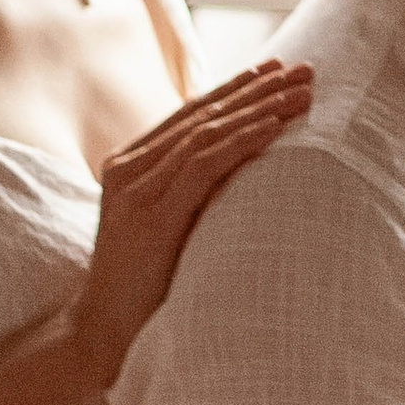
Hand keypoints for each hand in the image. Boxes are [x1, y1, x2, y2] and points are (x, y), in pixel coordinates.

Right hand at [69, 63, 313, 392]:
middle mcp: (129, 168)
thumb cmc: (140, 291)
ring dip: (260, 108)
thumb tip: (243, 172)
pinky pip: (205, 165)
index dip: (236, 90)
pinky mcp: (150, 213)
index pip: (190, 116)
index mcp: (130, 167)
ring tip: (302, 92)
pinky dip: (244, 141)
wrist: (99, 336)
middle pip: (202, 114)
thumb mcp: (166, 230)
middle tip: (305, 69)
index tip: (276, 72)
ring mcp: (136, 188)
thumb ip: (189, 197)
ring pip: (207, 132)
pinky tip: (275, 126)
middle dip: (257, 89)